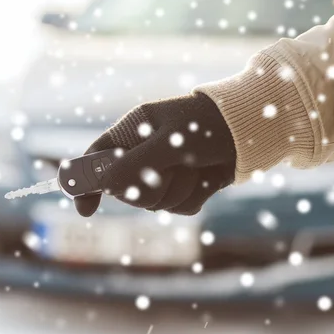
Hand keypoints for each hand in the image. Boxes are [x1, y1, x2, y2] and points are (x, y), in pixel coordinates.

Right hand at [74, 92, 235, 216]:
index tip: (85, 209)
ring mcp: (163, 173)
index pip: (96, 159)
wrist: (248, 132)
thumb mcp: (169, 142)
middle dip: (150, 186)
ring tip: (195, 167)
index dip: (85, 183)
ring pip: (154, 204)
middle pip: (125, 191)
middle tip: (170, 168)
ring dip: (178, 190)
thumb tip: (104, 186)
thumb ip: (136, 164)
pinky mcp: (184, 188)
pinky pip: (178, 207)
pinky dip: (193, 196)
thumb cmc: (206, 124)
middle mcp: (142, 154)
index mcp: (131, 133)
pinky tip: (206, 177)